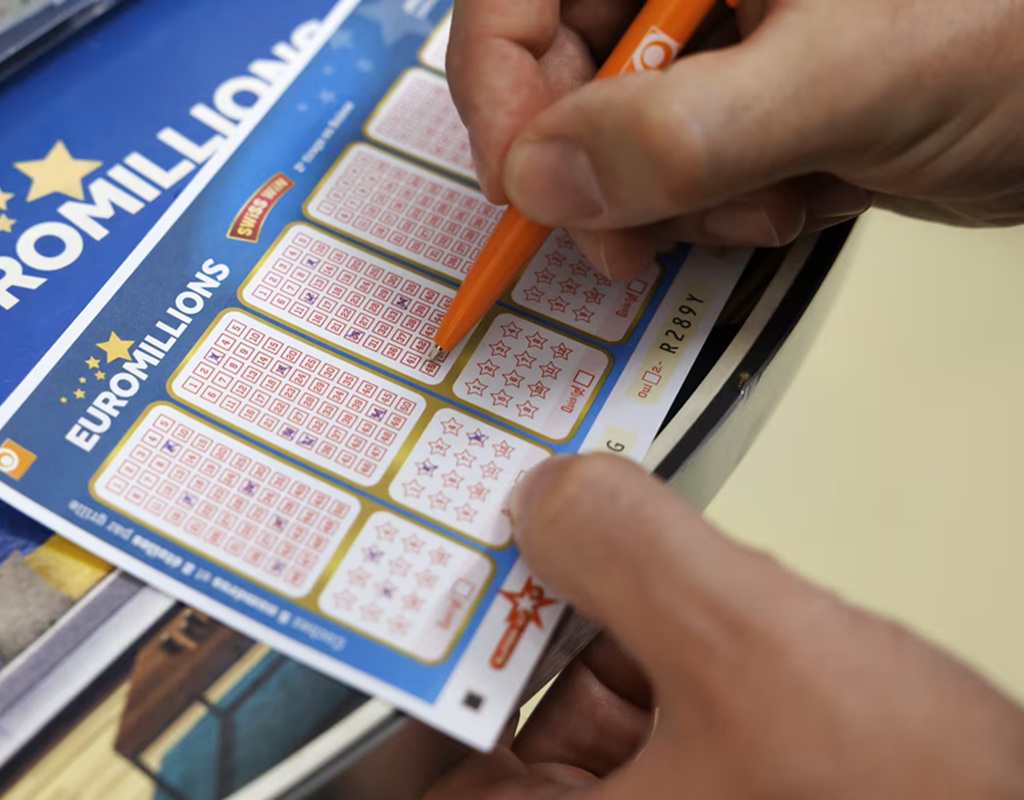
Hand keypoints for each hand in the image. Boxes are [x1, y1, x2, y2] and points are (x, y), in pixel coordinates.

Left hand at [424, 454, 1023, 798]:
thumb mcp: (747, 650)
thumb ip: (632, 552)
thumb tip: (549, 495)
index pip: (417, 760)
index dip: (410, 658)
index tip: (413, 566)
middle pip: (499, 713)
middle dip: (514, 609)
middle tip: (502, 514)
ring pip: (579, 696)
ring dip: (590, 609)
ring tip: (588, 528)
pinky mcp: (714, 791)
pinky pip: (649, 700)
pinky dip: (654, 635)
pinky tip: (672, 580)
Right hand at [446, 0, 1023, 278]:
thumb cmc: (1020, 29)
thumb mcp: (847, 76)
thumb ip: (686, 130)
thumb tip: (544, 178)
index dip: (500, 85)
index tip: (522, 185)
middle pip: (560, 71)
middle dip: (594, 170)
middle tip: (624, 238)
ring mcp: (718, 41)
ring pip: (614, 138)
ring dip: (667, 202)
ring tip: (760, 206)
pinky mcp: (745, 106)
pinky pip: (675, 172)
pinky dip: (714, 212)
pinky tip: (788, 202)